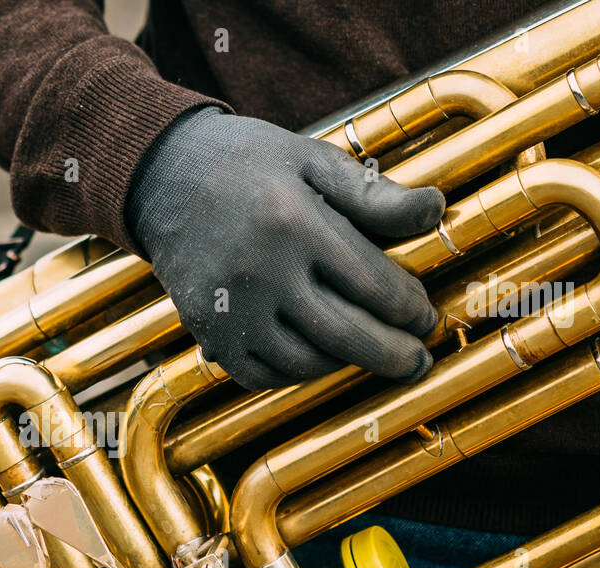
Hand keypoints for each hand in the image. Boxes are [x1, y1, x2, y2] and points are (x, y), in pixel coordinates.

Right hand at [126, 107, 445, 389]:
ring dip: (347, 365)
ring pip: (304, 362)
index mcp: (294, 223)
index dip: (408, 307)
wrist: (163, 177)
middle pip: (344, 334)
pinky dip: (295, 375)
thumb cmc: (249, 163)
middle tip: (418, 360)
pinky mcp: (206, 330)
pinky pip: (260, 375)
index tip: (424, 316)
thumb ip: (375, 194)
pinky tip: (317, 359)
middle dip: (392, 354)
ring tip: (369, 354)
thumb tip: (436, 211)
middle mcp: (260, 271)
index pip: (371, 283)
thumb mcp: (314, 161)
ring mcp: (229, 308)